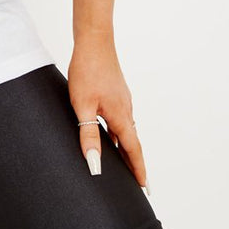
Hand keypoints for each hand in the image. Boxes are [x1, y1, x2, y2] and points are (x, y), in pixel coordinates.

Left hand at [67, 32, 148, 191]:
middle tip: (137, 182)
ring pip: (126, 129)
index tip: (145, 188)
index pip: (133, 150)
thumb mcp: (83, 106)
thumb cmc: (87, 70)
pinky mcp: (116, 91)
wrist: (93, 41)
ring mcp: (122, 99)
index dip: (138, 170)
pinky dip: (119, 132)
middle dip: (134, 162)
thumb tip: (95, 165)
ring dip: (126, 147)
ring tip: (123, 163)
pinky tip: (109, 133)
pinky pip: (121, 117)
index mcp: (120, 116)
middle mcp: (126, 108)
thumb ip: (89, 136)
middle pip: (132, 141)